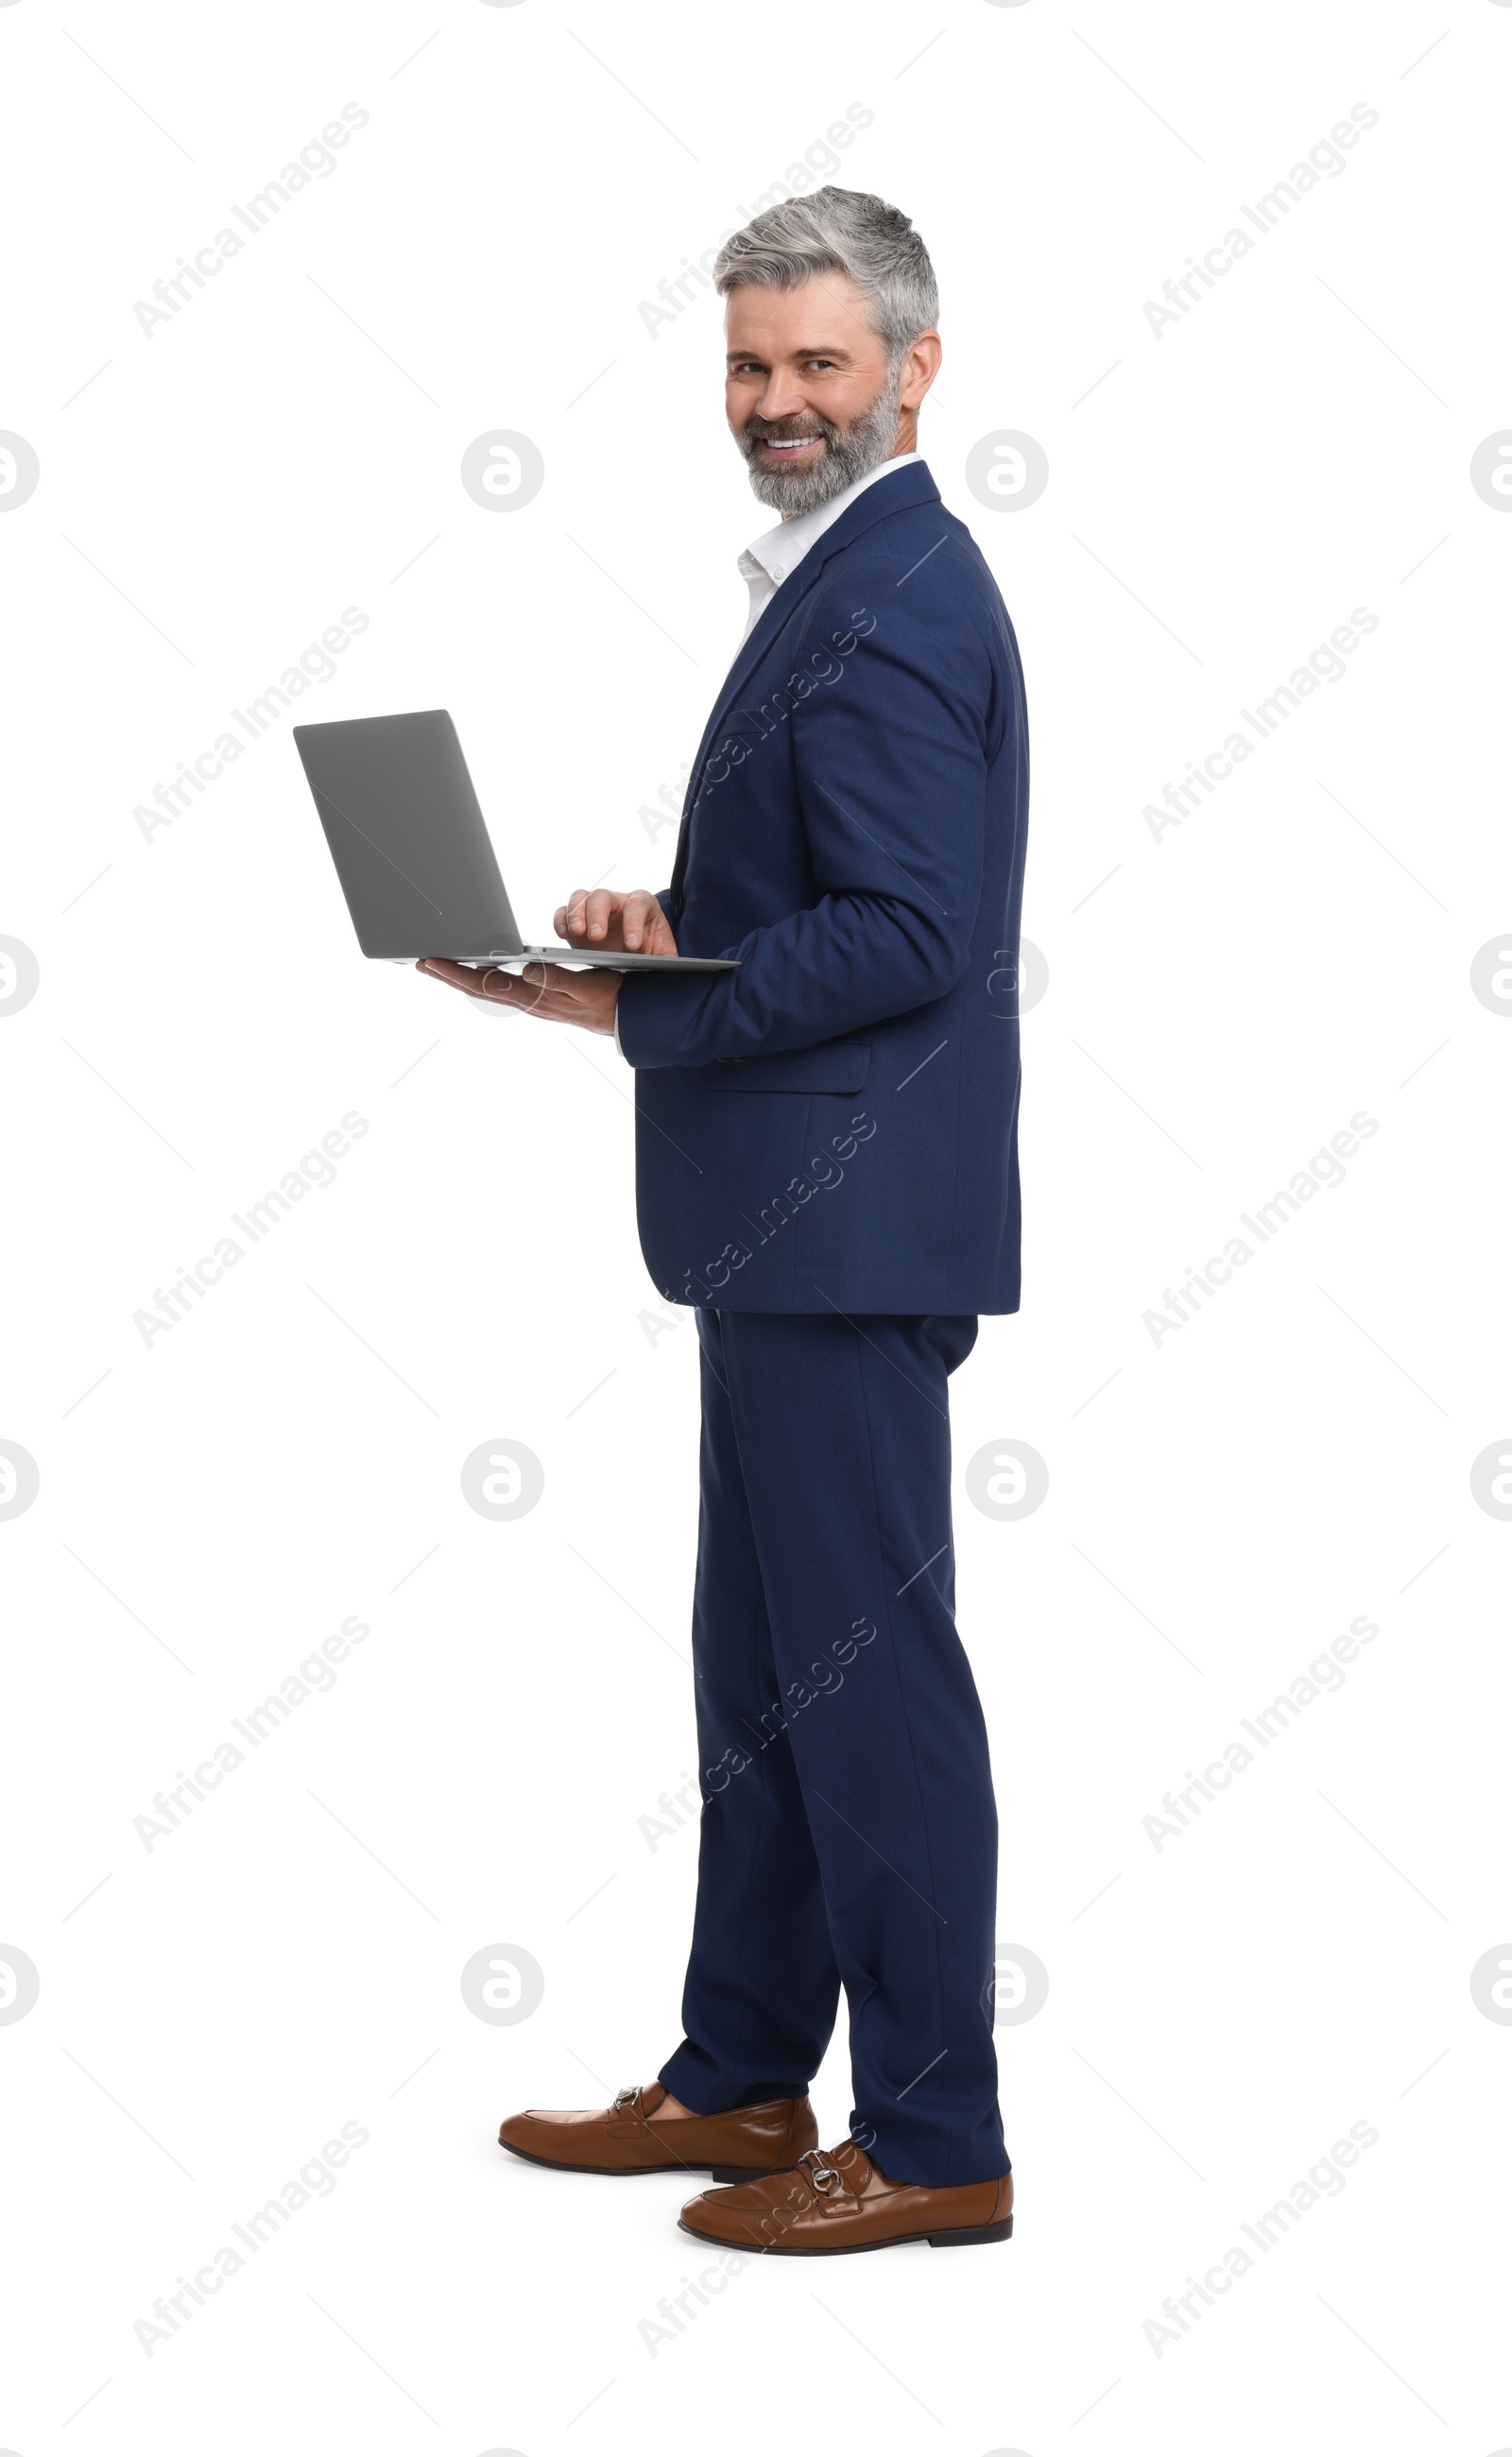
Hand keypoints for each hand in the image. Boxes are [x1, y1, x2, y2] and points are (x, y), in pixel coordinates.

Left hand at [415, 957, 620, 1035]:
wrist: (627, 1019)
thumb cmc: (610, 1000)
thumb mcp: (587, 986)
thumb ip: (557, 979)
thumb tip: (525, 970)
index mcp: (535, 996)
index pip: (486, 983)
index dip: (456, 972)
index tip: (432, 961)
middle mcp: (529, 1000)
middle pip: (479, 988)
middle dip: (448, 975)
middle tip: (422, 963)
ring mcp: (532, 1001)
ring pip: (488, 988)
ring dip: (462, 977)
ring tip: (441, 966)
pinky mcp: (539, 998)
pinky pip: (502, 989)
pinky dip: (482, 979)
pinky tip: (478, 972)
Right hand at [554, 888, 677, 954]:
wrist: (633, 951)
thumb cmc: (650, 948)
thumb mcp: (663, 953)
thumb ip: (667, 957)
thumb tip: (668, 966)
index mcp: (641, 904)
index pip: (637, 905)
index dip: (633, 923)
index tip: (632, 946)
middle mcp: (616, 901)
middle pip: (602, 897)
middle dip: (598, 915)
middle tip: (597, 937)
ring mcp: (593, 908)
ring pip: (580, 898)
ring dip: (576, 914)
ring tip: (578, 933)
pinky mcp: (575, 919)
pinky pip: (563, 912)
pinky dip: (560, 920)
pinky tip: (563, 934)